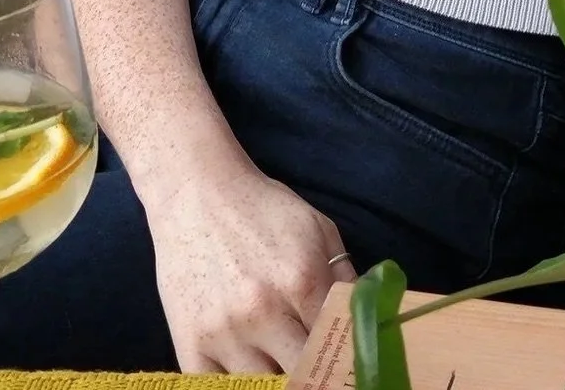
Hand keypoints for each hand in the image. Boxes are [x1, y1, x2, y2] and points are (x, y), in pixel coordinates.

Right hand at [144, 160, 359, 372]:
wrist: (196, 194)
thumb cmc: (262, 210)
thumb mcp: (317, 229)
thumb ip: (345, 278)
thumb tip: (373, 320)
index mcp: (302, 281)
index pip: (339, 346)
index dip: (348, 361)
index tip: (350, 368)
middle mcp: (263, 312)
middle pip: (305, 376)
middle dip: (316, 373)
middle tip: (319, 367)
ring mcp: (223, 334)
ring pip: (264, 387)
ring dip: (277, 377)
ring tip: (282, 360)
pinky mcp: (191, 346)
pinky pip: (218, 389)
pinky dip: (237, 384)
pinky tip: (250, 367)